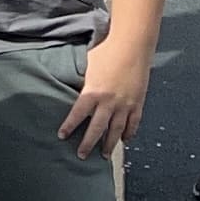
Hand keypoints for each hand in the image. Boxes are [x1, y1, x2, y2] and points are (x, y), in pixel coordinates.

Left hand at [61, 42, 150, 156]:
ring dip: (109, 144)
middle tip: (81, 155)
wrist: (133, 45)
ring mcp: (125, 104)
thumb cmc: (108, 51)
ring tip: (103, 155)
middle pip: (97, 129)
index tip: (62, 135)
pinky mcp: (138, 103)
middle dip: (88, 144)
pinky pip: (133, 123)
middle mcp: (109, 102)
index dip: (69, 126)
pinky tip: (124, 140)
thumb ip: (84, 81)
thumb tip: (75, 89)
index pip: (78, 114)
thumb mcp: (89, 65)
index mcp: (93, 92)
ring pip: (116, 131)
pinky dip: (129, 133)